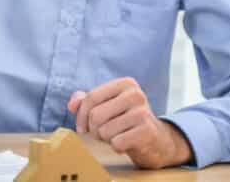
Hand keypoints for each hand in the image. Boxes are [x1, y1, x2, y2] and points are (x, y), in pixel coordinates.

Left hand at [67, 77, 191, 168]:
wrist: (157, 141)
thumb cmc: (126, 121)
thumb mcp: (108, 106)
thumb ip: (87, 101)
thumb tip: (72, 104)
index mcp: (125, 83)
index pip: (91, 98)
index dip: (81, 116)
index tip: (82, 128)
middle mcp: (136, 94)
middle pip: (96, 115)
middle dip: (94, 129)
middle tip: (102, 133)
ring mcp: (144, 113)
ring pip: (104, 131)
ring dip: (106, 139)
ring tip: (117, 136)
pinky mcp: (148, 132)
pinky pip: (116, 143)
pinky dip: (117, 147)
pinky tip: (126, 143)